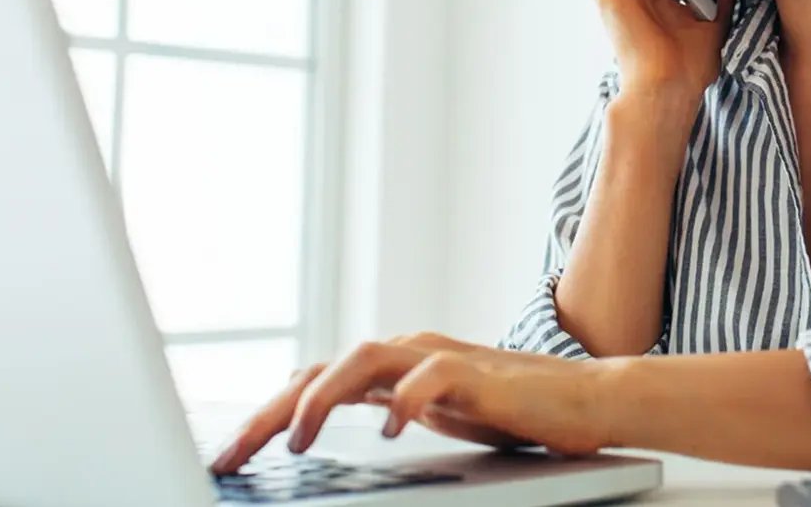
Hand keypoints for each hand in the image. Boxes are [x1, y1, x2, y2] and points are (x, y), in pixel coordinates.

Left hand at [207, 336, 611, 474]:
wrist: (585, 398)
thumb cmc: (512, 409)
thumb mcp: (432, 410)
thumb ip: (385, 403)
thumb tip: (317, 415)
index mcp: (393, 364)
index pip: (311, 380)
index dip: (262, 416)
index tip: (225, 457)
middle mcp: (408, 352)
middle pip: (321, 369)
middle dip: (268, 413)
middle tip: (230, 457)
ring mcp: (442, 358)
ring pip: (364, 360)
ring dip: (323, 398)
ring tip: (296, 440)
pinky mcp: (479, 374)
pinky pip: (431, 378)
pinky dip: (406, 401)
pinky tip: (391, 429)